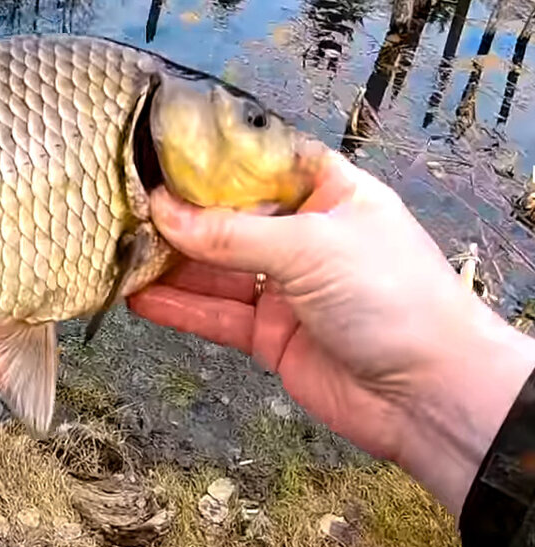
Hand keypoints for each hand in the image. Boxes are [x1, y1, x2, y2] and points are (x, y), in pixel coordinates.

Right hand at [128, 149, 534, 515]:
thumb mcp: (309, 247)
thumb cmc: (393, 298)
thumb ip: (230, 233)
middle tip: (124, 203)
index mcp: (330, 194)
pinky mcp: (270, 336)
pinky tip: (137, 297)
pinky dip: (178, 308)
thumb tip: (161, 212)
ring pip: (215, 269)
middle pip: (231, 217)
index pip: (263, 162)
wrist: (429, 397)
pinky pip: (215, 316)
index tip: (160, 149)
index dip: (215, 158)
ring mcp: (286, 288)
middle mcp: (305, 237)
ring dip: (170, 263)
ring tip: (117, 249)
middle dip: (180, 214)